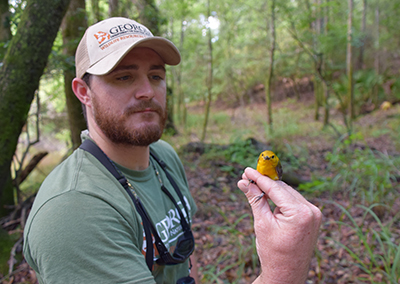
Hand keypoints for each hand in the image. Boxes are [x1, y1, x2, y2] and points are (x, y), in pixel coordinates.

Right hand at [237, 167, 321, 283]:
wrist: (286, 274)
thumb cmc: (273, 253)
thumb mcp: (262, 224)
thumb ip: (255, 199)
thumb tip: (244, 182)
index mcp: (300, 213)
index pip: (276, 189)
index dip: (259, 178)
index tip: (247, 170)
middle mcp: (311, 211)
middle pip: (283, 189)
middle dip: (264, 184)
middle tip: (246, 178)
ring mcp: (314, 214)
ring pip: (288, 194)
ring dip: (272, 191)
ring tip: (253, 188)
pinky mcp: (312, 217)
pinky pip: (294, 201)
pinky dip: (281, 199)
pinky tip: (268, 198)